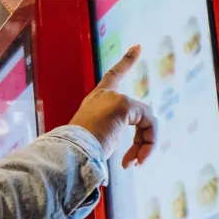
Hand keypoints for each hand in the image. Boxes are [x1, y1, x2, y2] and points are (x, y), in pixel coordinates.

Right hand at [70, 45, 157, 167]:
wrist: (69, 152)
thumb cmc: (76, 152)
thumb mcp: (93, 141)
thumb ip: (104, 141)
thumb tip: (107, 171)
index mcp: (95, 101)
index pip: (113, 76)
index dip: (126, 61)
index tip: (138, 46)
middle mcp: (105, 95)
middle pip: (140, 112)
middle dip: (145, 139)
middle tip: (134, 163)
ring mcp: (115, 98)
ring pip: (146, 121)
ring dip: (144, 146)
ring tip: (133, 164)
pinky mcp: (123, 105)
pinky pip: (148, 124)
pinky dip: (148, 144)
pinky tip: (135, 160)